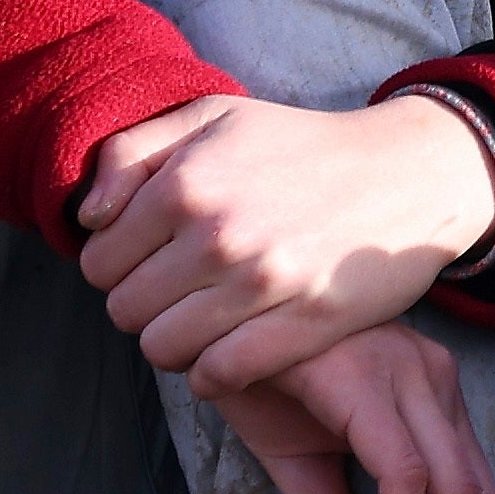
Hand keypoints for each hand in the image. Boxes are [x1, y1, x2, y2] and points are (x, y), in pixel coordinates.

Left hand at [71, 90, 494, 395]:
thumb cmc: (301, 146)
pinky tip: (225, 350)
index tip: (148, 259)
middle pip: (125, 311)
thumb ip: (131, 152)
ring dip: (173, 342)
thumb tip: (87, 217)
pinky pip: (219, 375)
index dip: (116, 264)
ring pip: (162, 349)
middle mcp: (216, 235)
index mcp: (185, 184)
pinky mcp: (304, 325)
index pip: (98, 261)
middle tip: (176, 291)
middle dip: (141, 305)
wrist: (407, 171)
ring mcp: (262, 285)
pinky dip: (211, 373)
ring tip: (198, 320)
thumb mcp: (212, 118)